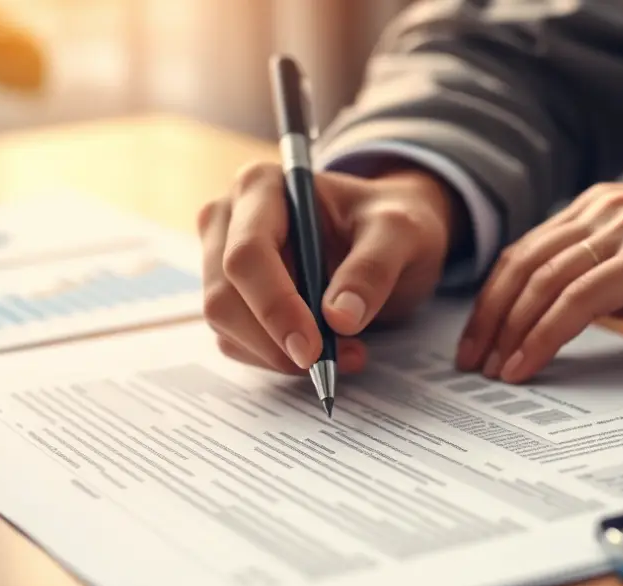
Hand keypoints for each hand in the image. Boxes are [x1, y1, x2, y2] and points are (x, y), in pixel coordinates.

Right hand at [198, 161, 456, 373]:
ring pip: (226, 326)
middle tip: (332, 362)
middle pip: (224, 296)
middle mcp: (229, 219)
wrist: (388, 238)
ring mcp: (222, 261)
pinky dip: (278, 359)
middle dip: (275, 340)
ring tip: (345, 352)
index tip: (312, 348)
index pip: (247, 254)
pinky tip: (326, 350)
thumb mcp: (400, 233)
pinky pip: (238, 343)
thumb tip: (340, 318)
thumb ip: (374, 268)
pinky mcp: (231, 298)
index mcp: (261, 187)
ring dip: (280, 355)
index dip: (274, 306)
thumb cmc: (388, 224)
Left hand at [456, 180, 622, 382]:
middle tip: (470, 362)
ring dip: (509, 332)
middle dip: (488, 318)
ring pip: (542, 283)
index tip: (476, 338)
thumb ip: (606, 277)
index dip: (493, 298)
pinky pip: (576, 300)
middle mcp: (604, 211)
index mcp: (600, 208)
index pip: (526, 253)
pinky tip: (526, 363)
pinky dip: (543, 335)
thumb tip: (562, 316)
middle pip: (522, 267)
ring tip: (492, 370)